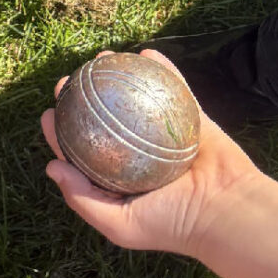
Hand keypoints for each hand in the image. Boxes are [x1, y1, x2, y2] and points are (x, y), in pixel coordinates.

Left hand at [43, 51, 261, 257]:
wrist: (227, 212)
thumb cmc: (172, 224)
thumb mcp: (120, 224)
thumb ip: (82, 198)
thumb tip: (51, 167)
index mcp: (119, 178)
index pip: (81, 151)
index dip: (61, 131)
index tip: (50, 112)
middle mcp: (138, 154)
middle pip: (103, 116)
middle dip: (82, 94)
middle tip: (71, 79)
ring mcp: (164, 134)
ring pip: (136, 97)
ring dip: (119, 74)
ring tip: (103, 57)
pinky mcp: (192, 120)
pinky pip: (176, 89)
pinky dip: (163, 69)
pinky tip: (148, 53)